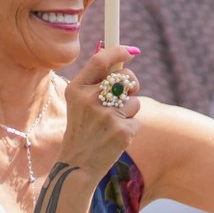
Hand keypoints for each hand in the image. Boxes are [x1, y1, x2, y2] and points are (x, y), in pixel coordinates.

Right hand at [60, 44, 141, 177]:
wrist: (78, 162)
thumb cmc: (83, 128)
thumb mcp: (79, 102)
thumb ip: (95, 82)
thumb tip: (120, 60)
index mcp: (76, 89)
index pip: (100, 61)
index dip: (118, 51)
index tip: (131, 50)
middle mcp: (90, 99)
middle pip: (124, 78)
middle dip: (132, 83)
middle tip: (129, 92)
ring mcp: (106, 115)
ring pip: (134, 101)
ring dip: (130, 111)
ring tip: (112, 123)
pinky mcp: (122, 130)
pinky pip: (137, 120)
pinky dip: (131, 128)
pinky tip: (115, 137)